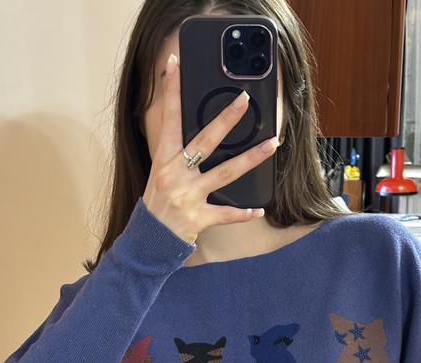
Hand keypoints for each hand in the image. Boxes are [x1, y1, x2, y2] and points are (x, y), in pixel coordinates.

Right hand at [142, 52, 279, 245]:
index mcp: (165, 160)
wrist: (148, 239)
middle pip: (205, 141)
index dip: (171, 91)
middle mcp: (176, 174)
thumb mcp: (160, 173)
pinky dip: (242, 213)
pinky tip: (258, 209)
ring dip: (251, 158)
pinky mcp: (199, 217)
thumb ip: (178, 154)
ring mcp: (189, 196)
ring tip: (272, 145)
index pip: (168, 119)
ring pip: (225, 173)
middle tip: (243, 101)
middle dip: (226, 119)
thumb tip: (201, 134)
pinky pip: (226, 214)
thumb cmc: (157, 204)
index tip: (175, 65)